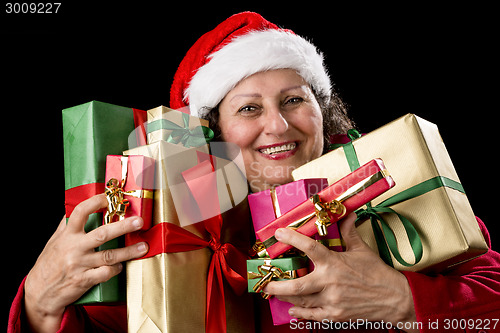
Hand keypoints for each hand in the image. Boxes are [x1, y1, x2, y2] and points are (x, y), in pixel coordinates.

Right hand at [24, 194, 148, 332]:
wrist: (39, 292)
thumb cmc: (50, 263)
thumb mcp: (55, 241)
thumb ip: (67, 225)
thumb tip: (75, 206)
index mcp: (67, 235)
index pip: (80, 212)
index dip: (95, 202)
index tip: (109, 197)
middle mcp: (74, 248)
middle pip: (102, 234)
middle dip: (123, 226)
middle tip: (139, 221)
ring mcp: (79, 265)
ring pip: (109, 256)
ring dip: (128, 252)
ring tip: (143, 247)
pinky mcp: (83, 280)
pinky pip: (105, 273)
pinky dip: (116, 269)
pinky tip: (121, 266)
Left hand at [263, 213, 418, 331]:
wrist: (395, 298)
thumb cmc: (377, 273)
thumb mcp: (362, 250)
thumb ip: (349, 232)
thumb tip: (347, 213)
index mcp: (334, 263)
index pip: (309, 247)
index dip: (292, 238)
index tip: (278, 234)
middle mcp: (330, 282)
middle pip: (297, 285)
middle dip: (277, 285)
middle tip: (265, 283)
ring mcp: (332, 301)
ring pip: (302, 301)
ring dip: (286, 297)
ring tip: (275, 293)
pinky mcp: (336, 315)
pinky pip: (313, 316)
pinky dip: (301, 314)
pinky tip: (292, 310)